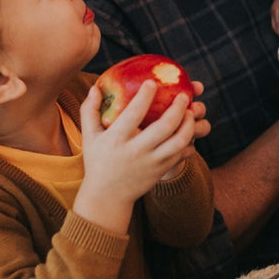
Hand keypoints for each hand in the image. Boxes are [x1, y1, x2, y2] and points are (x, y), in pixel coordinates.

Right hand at [74, 81, 200, 233]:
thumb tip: (95, 87)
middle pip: (164, 127)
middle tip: (184, 96)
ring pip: (179, 141)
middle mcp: (136, 151)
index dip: (144, 97)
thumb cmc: (98, 161)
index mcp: (116, 140)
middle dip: (178, 108)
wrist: (108, 196)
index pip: (133, 114)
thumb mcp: (89, 137)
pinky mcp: (162, 170)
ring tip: (189, 112)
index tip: (152, 82)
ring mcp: (151, 163)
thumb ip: (90, 111)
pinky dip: (188, 139)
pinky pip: (182, 153)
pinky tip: (187, 128)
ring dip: (188, 124)